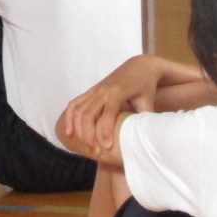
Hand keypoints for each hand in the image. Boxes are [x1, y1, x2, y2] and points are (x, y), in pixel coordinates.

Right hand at [59, 55, 201, 157]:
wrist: (140, 66)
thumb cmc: (146, 86)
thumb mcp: (148, 101)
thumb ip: (145, 118)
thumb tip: (146, 138)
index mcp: (118, 91)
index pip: (108, 112)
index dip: (105, 130)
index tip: (106, 147)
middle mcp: (103, 90)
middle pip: (89, 112)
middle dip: (88, 132)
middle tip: (94, 150)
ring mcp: (95, 90)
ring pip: (78, 108)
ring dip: (77, 127)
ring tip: (81, 145)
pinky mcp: (90, 91)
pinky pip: (74, 104)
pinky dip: (69, 117)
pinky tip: (68, 132)